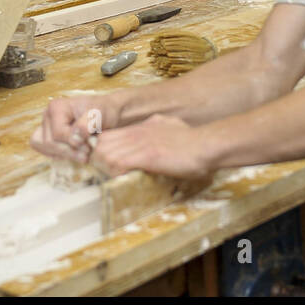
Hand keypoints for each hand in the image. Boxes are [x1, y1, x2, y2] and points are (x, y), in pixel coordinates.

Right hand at [30, 95, 120, 162]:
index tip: (88, 148)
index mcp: (56, 107)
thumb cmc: (104, 111)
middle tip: (86, 155)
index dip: (72, 143)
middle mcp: (48, 116)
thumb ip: (86, 124)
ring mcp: (47, 127)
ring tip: (82, 156)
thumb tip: (75, 137)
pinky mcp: (50, 136)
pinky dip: (60, 155)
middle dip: (68, 151)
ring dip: (64, 155)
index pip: (57, 134)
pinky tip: (75, 154)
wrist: (109, 114)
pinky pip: (47, 151)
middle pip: (49, 142)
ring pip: (45, 148)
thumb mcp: (99, 115)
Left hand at [91, 114, 214, 179]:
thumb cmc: (192, 140)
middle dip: (100, 160)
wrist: (205, 145)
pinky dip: (116, 173)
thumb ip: (158, 127)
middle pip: (102, 144)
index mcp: (141, 127)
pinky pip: (119, 163)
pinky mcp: (146, 156)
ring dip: (106, 168)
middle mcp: (136, 133)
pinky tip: (122, 179)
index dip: (103, 150)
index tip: (106, 163)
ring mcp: (140, 143)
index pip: (107, 136)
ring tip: (112, 178)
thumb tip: (158, 128)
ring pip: (106, 153)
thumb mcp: (169, 125)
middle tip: (106, 173)